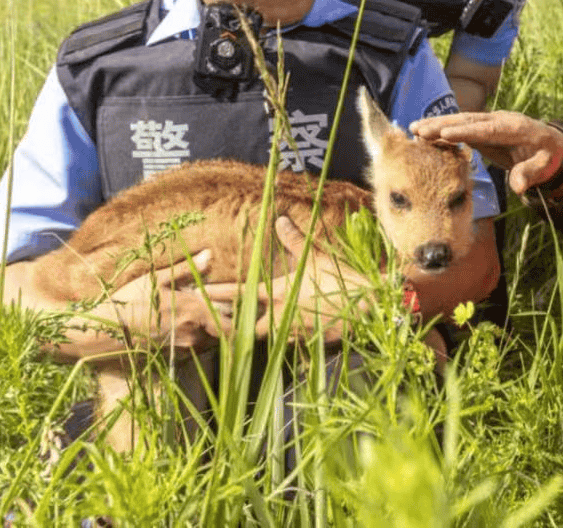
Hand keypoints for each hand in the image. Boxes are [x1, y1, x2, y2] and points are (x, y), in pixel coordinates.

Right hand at [98, 249, 232, 352]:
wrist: (103, 332)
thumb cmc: (129, 301)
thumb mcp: (157, 280)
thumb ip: (187, 270)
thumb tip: (210, 254)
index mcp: (194, 312)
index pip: (231, 326)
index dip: (239, 322)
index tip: (241, 313)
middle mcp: (193, 335)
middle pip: (222, 334)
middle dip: (224, 324)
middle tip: (220, 311)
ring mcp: (182, 350)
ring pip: (208, 343)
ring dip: (209, 332)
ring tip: (197, 319)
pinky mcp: (172, 359)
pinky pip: (193, 351)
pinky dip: (194, 341)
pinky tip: (182, 330)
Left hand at [210, 215, 373, 340]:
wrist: (366, 310)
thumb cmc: (340, 281)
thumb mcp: (316, 257)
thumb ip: (294, 240)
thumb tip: (280, 219)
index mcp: (276, 295)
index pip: (238, 295)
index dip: (216, 294)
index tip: (196, 294)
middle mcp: (277, 317)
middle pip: (242, 328)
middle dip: (229, 326)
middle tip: (213, 322)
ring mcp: (290, 334)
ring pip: (262, 338)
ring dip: (253, 334)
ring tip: (241, 330)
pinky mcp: (304, 344)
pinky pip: (284, 344)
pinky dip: (278, 339)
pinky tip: (280, 336)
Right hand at [410, 111, 562, 193]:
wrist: (550, 144)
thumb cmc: (548, 156)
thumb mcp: (545, 166)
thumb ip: (530, 174)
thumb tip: (518, 187)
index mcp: (515, 128)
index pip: (487, 129)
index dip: (466, 132)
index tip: (445, 134)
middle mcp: (499, 120)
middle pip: (468, 121)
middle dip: (443, 125)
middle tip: (420, 130)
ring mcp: (489, 123)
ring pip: (461, 121)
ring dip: (437, 124)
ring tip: (414, 128)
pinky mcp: (482, 129)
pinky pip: (460, 128)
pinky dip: (442, 130)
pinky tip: (424, 135)